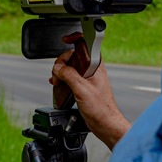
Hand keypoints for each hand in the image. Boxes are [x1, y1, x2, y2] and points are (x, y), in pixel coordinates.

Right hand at [49, 33, 130, 149]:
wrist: (105, 123)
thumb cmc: (101, 108)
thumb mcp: (82, 89)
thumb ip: (69, 75)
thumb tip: (58, 68)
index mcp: (96, 65)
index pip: (85, 44)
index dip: (75, 38)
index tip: (65, 39)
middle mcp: (92, 69)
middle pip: (73, 56)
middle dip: (61, 63)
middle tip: (57, 74)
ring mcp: (88, 77)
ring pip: (70, 67)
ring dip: (60, 72)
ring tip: (57, 82)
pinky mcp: (84, 85)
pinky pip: (70, 76)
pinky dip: (62, 78)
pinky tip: (57, 83)